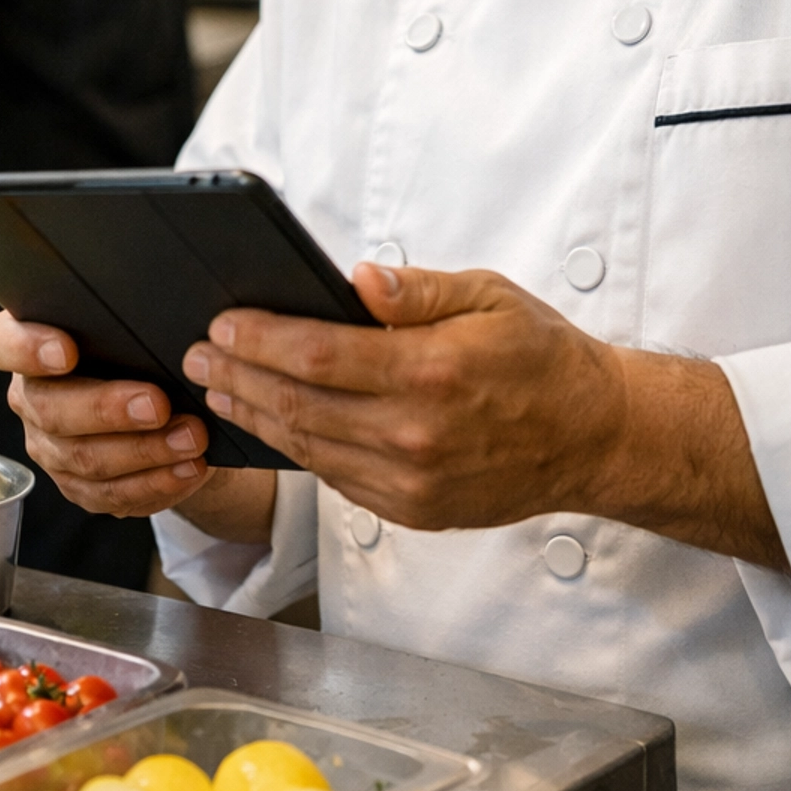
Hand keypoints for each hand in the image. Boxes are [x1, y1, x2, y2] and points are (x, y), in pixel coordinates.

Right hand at [0, 312, 273, 538]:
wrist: (169, 398)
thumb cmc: (146, 345)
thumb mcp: (137, 322)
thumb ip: (132, 314)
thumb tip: (172, 308)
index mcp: (28, 344)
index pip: (1, 343)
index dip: (26, 348)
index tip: (66, 350)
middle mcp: (31, 396)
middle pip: (50, 409)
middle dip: (107, 409)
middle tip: (158, 404)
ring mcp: (51, 446)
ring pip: (83, 457)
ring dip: (144, 450)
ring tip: (191, 438)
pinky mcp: (78, 485)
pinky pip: (109, 493)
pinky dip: (155, 483)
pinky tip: (188, 468)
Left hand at [183, 263, 785, 565]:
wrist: (594, 437)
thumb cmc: (540, 357)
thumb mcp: (489, 297)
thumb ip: (418, 290)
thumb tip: (358, 279)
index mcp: (434, 372)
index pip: (319, 355)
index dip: (260, 339)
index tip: (221, 323)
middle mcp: (418, 434)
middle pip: (300, 405)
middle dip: (239, 375)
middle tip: (197, 353)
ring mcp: (413, 482)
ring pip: (310, 446)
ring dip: (256, 415)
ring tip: (219, 387)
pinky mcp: (414, 511)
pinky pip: (337, 477)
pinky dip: (296, 449)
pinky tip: (273, 423)